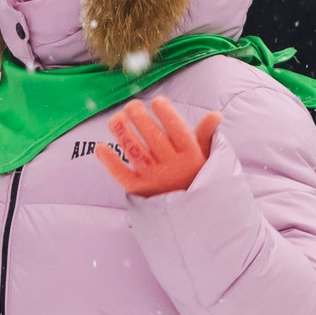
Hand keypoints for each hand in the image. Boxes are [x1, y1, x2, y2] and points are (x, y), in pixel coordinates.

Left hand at [98, 97, 219, 197]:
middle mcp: (173, 167)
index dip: (166, 113)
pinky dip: (109, 162)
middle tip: (131, 105)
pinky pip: (122, 175)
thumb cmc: (195, 176)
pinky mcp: (140, 190)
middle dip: (140, 118)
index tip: (157, 101)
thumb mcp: (205, 156)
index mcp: (191, 155)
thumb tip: (215, 115)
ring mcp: (155, 179)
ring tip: (116, 119)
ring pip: (136, 153)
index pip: (178, 129)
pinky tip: (100, 147)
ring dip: (123, 133)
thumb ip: (205, 135)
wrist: (192, 214)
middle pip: (153, 138)